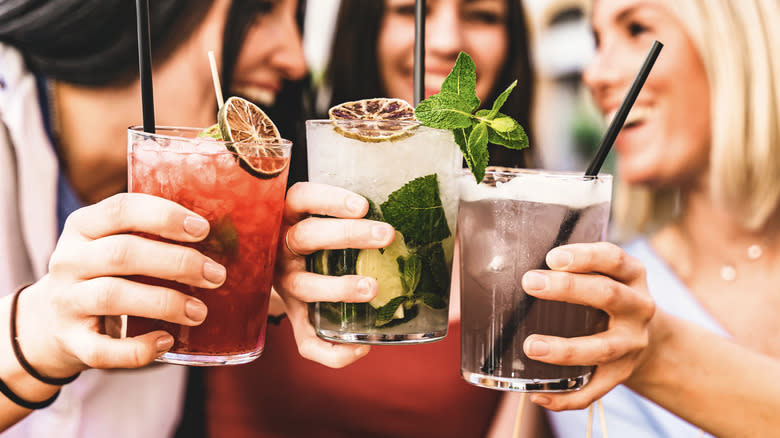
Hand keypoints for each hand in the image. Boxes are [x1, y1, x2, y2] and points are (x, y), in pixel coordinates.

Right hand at [16, 193, 224, 377]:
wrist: (49, 321)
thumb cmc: (103, 273)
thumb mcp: (113, 242)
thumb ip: (152, 234)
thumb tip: (225, 236)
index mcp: (83, 226)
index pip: (121, 209)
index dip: (164, 217)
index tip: (203, 229)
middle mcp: (69, 260)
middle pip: (123, 253)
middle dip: (177, 262)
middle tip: (216, 275)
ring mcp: (66, 301)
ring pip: (113, 296)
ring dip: (164, 302)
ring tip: (200, 311)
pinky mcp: (71, 341)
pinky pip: (103, 349)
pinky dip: (137, 349)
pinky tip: (167, 341)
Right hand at [274, 182, 393, 367]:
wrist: (271, 266)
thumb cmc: (315, 233)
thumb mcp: (319, 215)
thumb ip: (351, 214)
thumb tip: (407, 210)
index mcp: (288, 216)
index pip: (302, 198)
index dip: (329, 200)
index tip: (363, 205)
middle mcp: (281, 249)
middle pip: (306, 237)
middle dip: (348, 235)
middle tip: (386, 235)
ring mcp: (285, 284)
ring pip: (304, 286)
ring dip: (339, 288)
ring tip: (372, 287)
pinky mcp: (294, 317)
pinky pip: (305, 341)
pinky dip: (332, 351)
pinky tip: (362, 348)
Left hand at [520, 242, 654, 410]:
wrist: (647, 337)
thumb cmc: (606, 297)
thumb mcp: (603, 274)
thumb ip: (572, 267)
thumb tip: (509, 262)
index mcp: (632, 276)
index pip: (614, 259)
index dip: (585, 256)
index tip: (552, 257)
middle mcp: (638, 308)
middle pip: (607, 295)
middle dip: (567, 288)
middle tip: (529, 283)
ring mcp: (632, 345)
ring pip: (601, 349)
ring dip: (564, 349)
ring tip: (530, 346)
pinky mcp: (621, 375)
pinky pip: (594, 391)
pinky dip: (565, 397)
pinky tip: (537, 393)